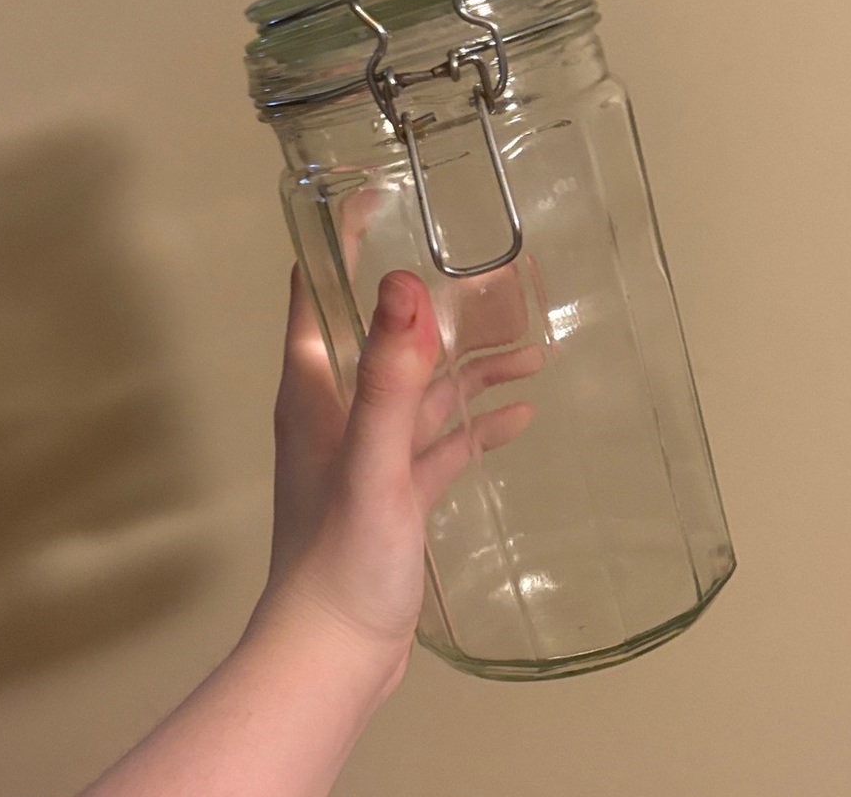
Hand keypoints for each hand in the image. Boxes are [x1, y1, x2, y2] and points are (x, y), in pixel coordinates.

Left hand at [254, 266, 538, 693]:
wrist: (336, 652)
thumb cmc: (340, 557)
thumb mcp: (371, 462)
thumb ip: (388, 379)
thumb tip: (403, 286)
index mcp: (315, 388)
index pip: (318, 291)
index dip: (342, 242)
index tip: (378, 197)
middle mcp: (339, 409)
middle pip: (390, 337)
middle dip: (439, 307)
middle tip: (496, 279)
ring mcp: (370, 450)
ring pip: (427, 391)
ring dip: (474, 370)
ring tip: (535, 350)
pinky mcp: (397, 489)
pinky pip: (442, 442)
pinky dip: (476, 426)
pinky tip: (519, 415)